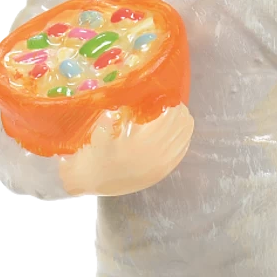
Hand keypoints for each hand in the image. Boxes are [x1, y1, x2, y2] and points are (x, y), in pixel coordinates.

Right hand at [58, 105, 193, 196]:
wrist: (91, 180)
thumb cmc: (95, 153)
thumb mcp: (103, 128)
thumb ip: (119, 113)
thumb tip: (132, 101)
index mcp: (144, 141)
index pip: (171, 117)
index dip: (173, 104)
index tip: (168, 96)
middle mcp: (158, 154)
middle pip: (182, 127)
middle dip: (180, 113)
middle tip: (172, 104)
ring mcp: (162, 165)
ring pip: (185, 139)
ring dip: (182, 126)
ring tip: (175, 116)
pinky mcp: (162, 173)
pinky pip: (181, 153)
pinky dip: (182, 140)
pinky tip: (177, 134)